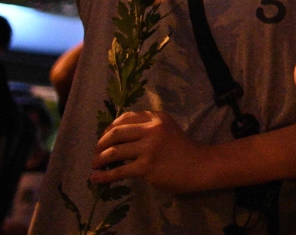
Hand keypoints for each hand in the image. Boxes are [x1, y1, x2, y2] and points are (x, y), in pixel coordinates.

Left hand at [90, 110, 211, 193]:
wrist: (200, 165)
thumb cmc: (182, 149)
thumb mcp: (167, 129)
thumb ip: (148, 128)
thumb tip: (117, 137)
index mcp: (157, 117)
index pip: (125, 118)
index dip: (109, 128)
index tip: (104, 137)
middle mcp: (153, 129)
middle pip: (116, 133)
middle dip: (101, 143)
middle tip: (96, 153)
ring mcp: (150, 148)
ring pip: (114, 152)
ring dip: (99, 159)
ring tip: (95, 165)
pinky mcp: (147, 166)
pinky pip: (119, 171)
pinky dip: (104, 176)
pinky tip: (96, 178)